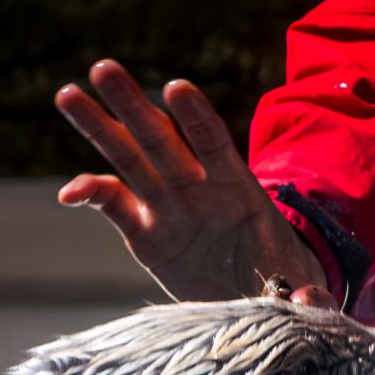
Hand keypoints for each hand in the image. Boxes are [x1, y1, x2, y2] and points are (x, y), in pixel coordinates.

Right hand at [55, 59, 334, 307]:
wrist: (257, 296)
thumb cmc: (281, 282)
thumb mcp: (298, 289)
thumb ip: (303, 297)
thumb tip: (307, 306)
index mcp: (237, 189)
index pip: (214, 143)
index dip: (197, 118)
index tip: (176, 88)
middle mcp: (197, 188)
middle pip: (161, 139)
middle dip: (132, 105)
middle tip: (103, 68)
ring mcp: (168, 207)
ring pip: (129, 160)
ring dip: (98, 127)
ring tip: (66, 94)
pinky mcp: (145, 233)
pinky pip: (114, 206)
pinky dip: (90, 194)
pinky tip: (67, 194)